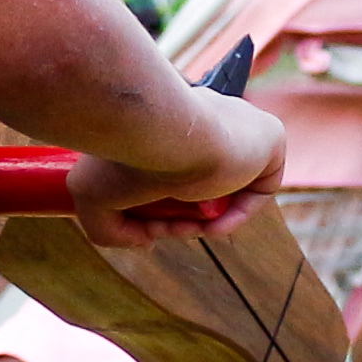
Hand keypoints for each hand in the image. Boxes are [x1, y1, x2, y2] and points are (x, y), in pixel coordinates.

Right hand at [68, 90, 284, 246]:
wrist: (159, 130)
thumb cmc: (121, 155)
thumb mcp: (92, 195)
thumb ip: (107, 227)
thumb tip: (145, 243)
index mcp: (168, 119)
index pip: (174, 168)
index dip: (158, 208)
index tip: (143, 228)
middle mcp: (205, 118)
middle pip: (200, 183)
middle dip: (179, 216)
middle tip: (161, 231)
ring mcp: (239, 126)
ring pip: (227, 189)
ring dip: (202, 220)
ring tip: (183, 228)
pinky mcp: (269, 139)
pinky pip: (258, 190)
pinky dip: (236, 217)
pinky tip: (210, 226)